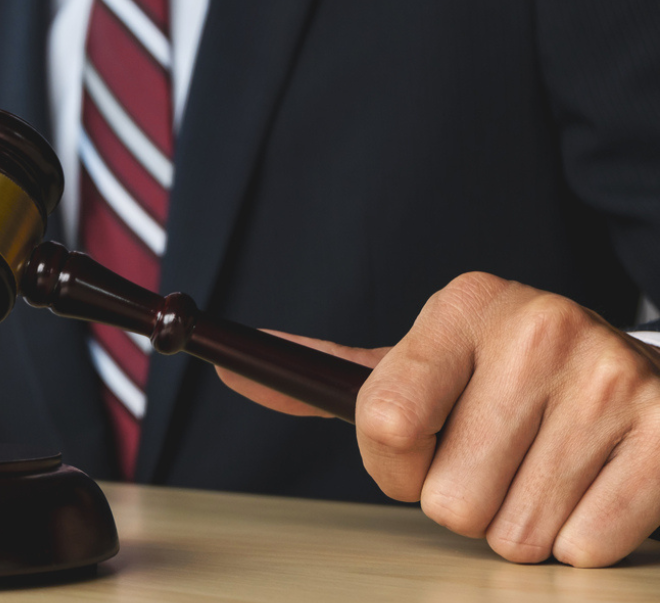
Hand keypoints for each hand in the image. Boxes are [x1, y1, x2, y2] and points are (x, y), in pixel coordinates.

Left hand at [217, 272, 659, 566]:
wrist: (644, 379)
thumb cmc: (508, 384)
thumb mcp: (425, 363)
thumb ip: (330, 376)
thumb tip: (236, 368)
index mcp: (465, 304)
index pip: (383, 422)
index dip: (393, 465)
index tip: (420, 449)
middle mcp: (541, 328)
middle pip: (447, 500)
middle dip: (464, 501)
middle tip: (501, 459)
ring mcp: (612, 382)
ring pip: (514, 536)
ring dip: (523, 524)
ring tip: (549, 469)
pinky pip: (584, 550)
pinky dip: (583, 540)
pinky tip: (594, 487)